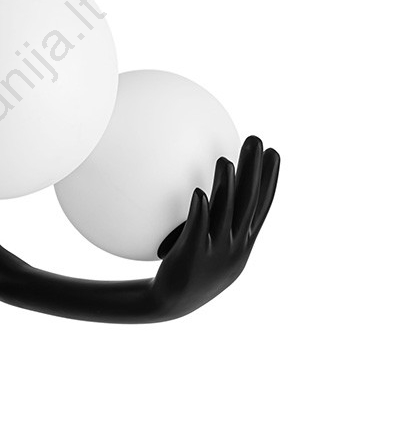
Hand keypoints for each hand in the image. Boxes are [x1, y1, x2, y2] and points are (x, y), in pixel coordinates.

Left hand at [151, 136, 279, 318]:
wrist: (169, 303)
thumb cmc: (188, 271)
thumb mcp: (209, 246)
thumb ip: (215, 221)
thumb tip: (209, 188)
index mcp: (242, 243)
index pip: (261, 206)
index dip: (270, 180)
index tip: (274, 152)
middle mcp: (234, 246)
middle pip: (248, 203)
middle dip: (254, 171)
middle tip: (255, 140)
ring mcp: (215, 252)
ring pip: (224, 215)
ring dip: (227, 187)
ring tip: (225, 160)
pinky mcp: (191, 257)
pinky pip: (196, 231)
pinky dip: (200, 213)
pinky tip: (199, 193)